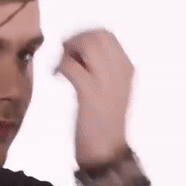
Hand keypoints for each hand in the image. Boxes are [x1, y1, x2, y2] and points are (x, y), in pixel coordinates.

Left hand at [54, 28, 133, 165]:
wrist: (107, 149)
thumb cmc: (105, 121)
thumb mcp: (111, 89)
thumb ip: (102, 68)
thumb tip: (76, 48)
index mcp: (127, 68)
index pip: (107, 35)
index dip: (84, 35)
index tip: (72, 49)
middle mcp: (121, 71)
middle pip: (96, 36)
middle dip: (74, 40)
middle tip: (64, 56)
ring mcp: (107, 81)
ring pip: (85, 45)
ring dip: (67, 51)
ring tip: (61, 66)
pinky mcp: (90, 92)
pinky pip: (71, 65)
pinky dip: (60, 66)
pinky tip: (57, 76)